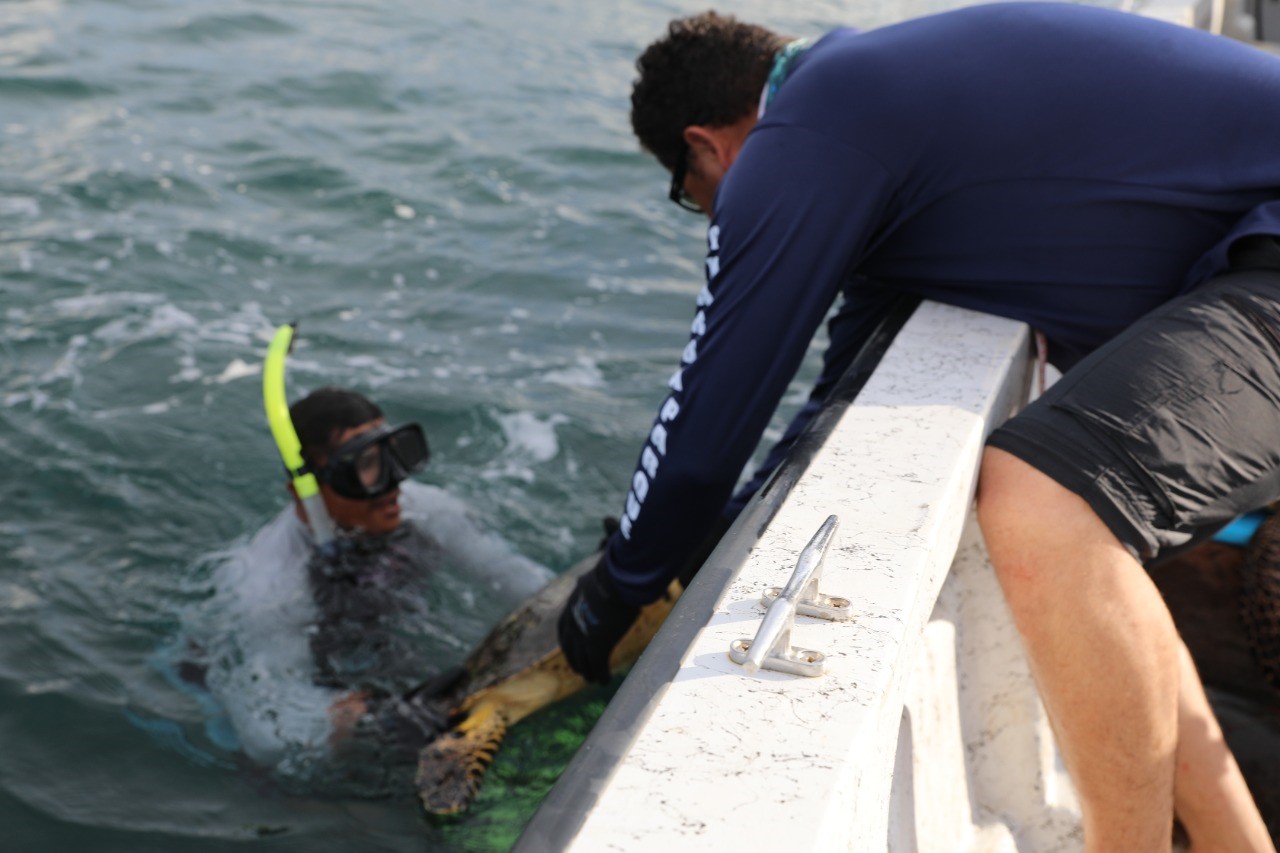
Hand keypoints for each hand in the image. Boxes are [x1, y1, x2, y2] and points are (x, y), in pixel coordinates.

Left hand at [557, 558, 638, 683]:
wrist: (616, 580)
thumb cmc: (614, 574)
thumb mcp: (598, 577)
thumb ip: (598, 582)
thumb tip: (607, 568)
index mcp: (571, 604)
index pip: (564, 628)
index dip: (569, 640)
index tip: (573, 648)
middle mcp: (573, 623)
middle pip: (570, 647)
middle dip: (574, 659)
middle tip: (579, 669)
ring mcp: (584, 636)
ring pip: (583, 660)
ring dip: (587, 671)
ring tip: (592, 679)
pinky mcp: (598, 646)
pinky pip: (598, 667)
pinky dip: (602, 676)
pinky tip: (606, 681)